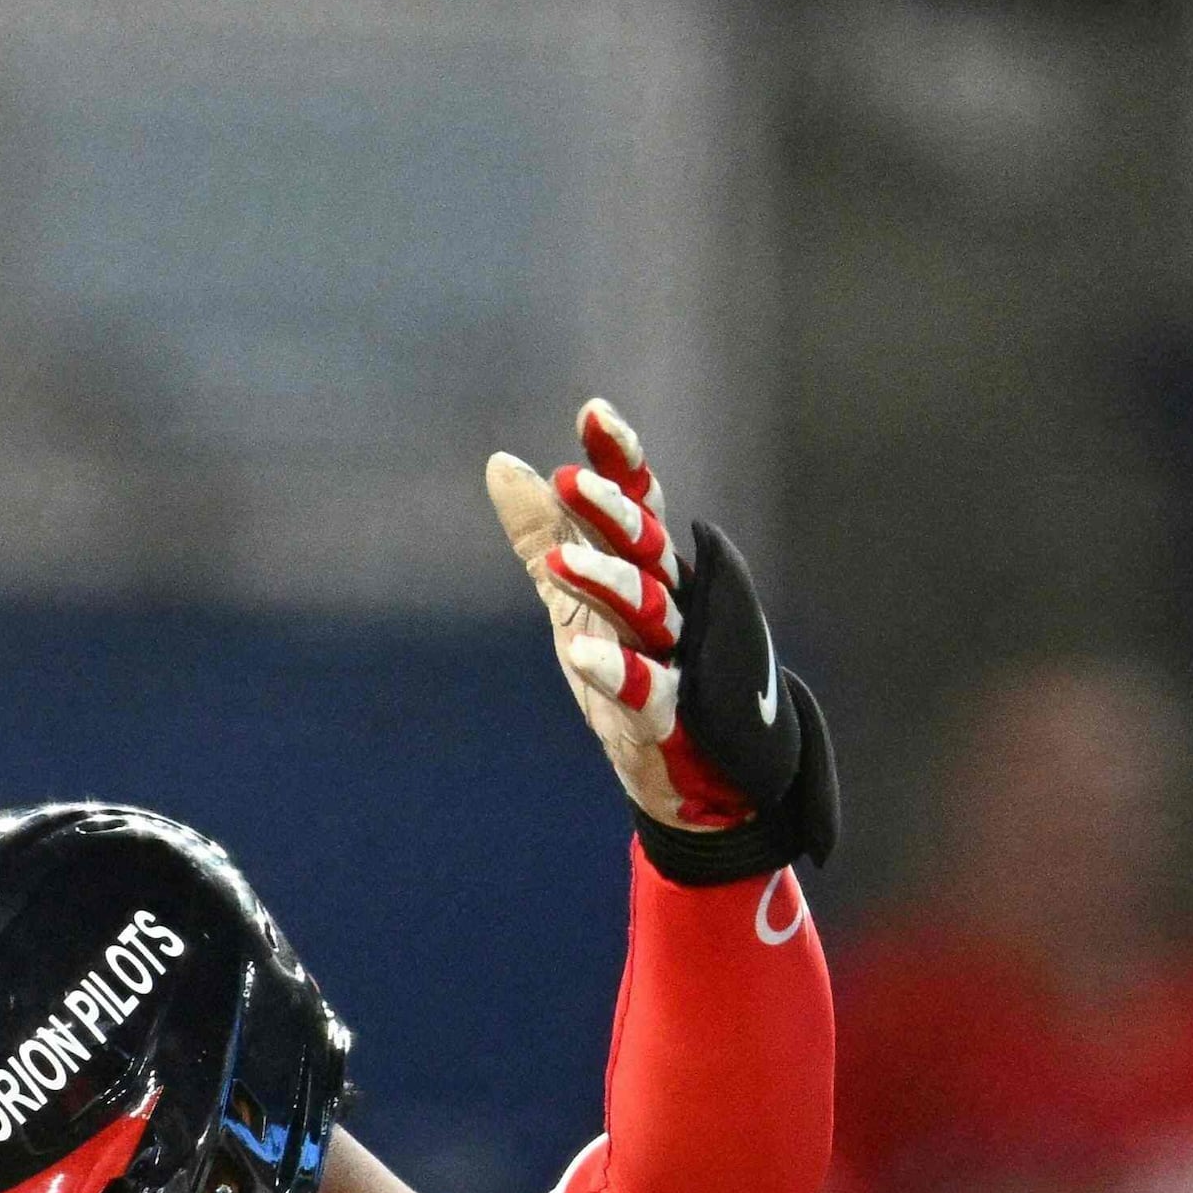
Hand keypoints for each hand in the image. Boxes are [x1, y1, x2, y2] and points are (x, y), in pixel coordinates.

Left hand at [482, 399, 837, 878]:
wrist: (691, 778)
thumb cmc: (637, 674)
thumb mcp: (574, 599)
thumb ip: (541, 532)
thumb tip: (501, 462)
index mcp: (652, 571)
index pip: (640, 502)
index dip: (620, 460)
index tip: (592, 413)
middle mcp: (673, 603)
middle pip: (648, 548)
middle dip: (615, 512)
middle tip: (572, 480)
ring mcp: (677, 658)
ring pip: (650, 609)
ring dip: (609, 582)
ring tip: (561, 559)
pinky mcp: (672, 715)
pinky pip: (647, 691)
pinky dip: (618, 674)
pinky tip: (585, 658)